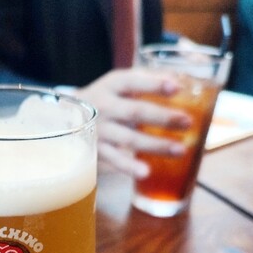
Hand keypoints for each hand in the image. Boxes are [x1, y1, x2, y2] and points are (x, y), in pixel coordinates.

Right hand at [74, 69, 191, 177]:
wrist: (64, 119)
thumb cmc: (103, 99)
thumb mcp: (117, 84)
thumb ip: (146, 80)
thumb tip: (183, 80)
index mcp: (111, 86)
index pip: (133, 80)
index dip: (154, 84)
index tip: (176, 87)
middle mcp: (103, 106)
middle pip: (135, 112)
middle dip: (163, 117)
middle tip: (187, 122)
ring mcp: (98, 131)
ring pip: (129, 138)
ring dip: (156, 145)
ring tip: (181, 150)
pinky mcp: (95, 151)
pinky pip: (114, 159)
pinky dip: (129, 166)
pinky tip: (146, 172)